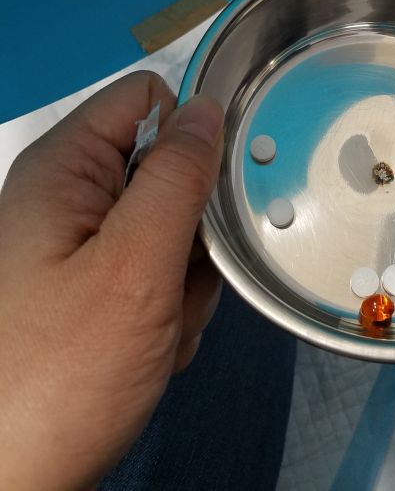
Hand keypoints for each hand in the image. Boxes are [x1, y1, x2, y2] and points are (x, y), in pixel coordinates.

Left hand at [0, 72, 224, 490]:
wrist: (14, 480)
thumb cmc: (63, 369)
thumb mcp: (136, 262)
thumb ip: (177, 175)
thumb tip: (206, 107)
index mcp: (66, 168)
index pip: (146, 99)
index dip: (191, 128)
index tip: (217, 184)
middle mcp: (70, 198)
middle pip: (167, 169)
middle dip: (193, 227)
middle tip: (181, 279)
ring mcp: (81, 249)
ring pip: (172, 230)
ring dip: (187, 280)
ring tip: (159, 329)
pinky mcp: (93, 292)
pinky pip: (158, 276)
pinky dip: (170, 311)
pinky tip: (152, 350)